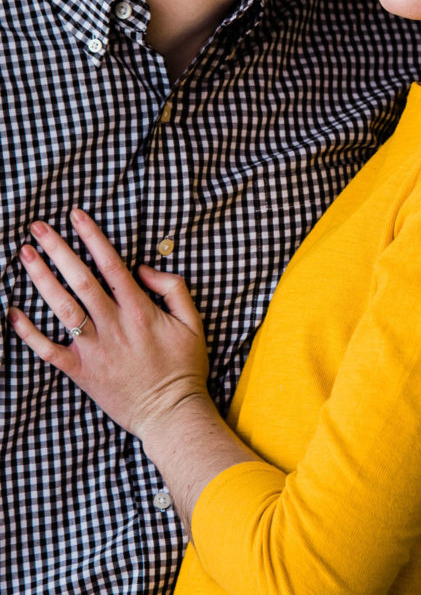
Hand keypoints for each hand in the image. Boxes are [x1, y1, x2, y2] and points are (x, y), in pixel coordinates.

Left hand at [9, 210, 210, 445]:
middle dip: (58, 250)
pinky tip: (11, 312)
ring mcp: (95, 349)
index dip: (92, 237)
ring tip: (25, 255)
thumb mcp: (193, 322)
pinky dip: (28, 332)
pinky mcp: (81, 372)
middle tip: (38, 228)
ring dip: (41, 279)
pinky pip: (48, 350)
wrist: (171, 414)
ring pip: (63, 308)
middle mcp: (114, 326)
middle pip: (81, 280)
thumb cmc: (184, 368)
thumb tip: (144, 268)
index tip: (76, 216)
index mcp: (140, 311)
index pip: (111, 265)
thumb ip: (172, 289)